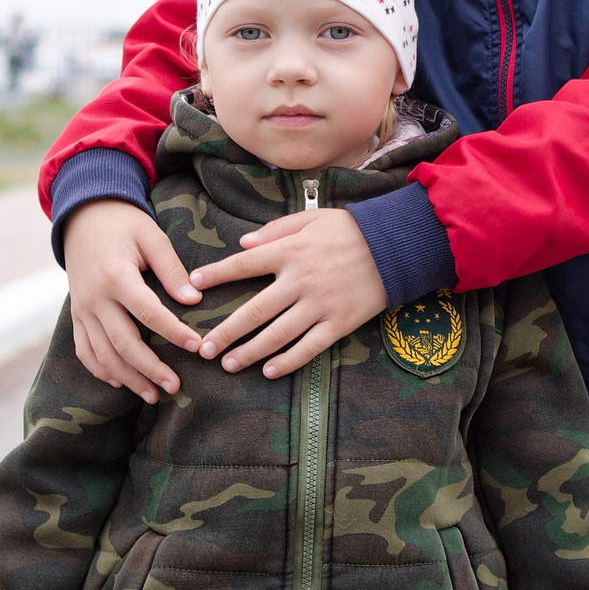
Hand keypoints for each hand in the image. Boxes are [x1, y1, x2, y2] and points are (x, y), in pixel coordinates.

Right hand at [64, 199, 202, 401]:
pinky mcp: (76, 314)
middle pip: (123, 343)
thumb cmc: (124, 224)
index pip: (148, 313)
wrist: (82, 216)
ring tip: (152, 395)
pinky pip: (83, 350)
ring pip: (102, 354)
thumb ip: (172, 269)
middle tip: (174, 386)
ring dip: (127, 378)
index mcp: (116, 276)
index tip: (198, 347)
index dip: (174, 333)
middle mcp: (94, 298)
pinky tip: (120, 382)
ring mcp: (82, 309)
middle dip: (150, 369)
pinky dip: (100, 369)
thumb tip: (192, 300)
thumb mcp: (151, 236)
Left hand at [188, 207, 387, 379]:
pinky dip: (287, 361)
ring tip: (229, 365)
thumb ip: (274, 231)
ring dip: (249, 352)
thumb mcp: (311, 218)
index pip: (243, 265)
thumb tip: (242, 245)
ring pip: (277, 334)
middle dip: (226, 332)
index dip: (216, 275)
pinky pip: (309, 347)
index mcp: (290, 251)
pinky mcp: (339, 323)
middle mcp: (300, 280)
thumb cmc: (351, 229)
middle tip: (203, 348)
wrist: (396, 246)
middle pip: (254, 310)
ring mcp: (320, 305)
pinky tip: (269, 371)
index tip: (193, 285)